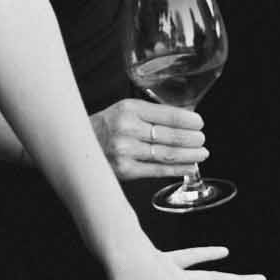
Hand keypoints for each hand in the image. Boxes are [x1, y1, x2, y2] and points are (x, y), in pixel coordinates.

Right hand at [91, 97, 207, 181]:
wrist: (77, 145)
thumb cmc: (105, 126)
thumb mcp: (125, 110)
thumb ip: (151, 114)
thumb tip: (185, 120)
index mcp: (129, 109)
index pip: (167, 114)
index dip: (188, 121)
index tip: (199, 123)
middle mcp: (127, 128)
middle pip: (169, 135)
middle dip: (192, 139)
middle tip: (202, 140)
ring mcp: (125, 151)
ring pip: (166, 153)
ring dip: (189, 155)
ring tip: (202, 154)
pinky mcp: (124, 170)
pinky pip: (157, 170)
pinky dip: (177, 169)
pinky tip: (189, 167)